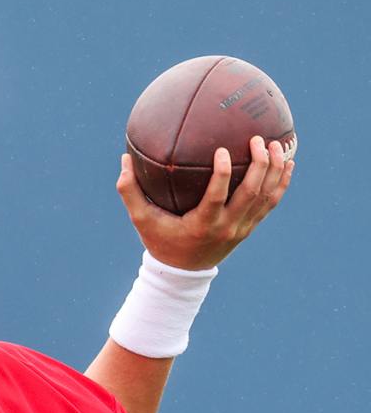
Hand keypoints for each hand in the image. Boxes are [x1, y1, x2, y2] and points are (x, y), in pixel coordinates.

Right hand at [116, 136, 294, 269]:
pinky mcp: (249, 228)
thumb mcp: (141, 220)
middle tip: (257, 140)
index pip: (217, 196)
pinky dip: (281, 183)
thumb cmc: (159, 240)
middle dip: (259, 165)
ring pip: (266, 197)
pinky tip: (287, 163)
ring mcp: (241, 228)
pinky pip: (270, 203)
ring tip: (277, 144)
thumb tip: (123, 160)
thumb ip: (130, 192)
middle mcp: (227, 226)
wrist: (182, 272)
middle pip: (251, 193)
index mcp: (202, 224)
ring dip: (275, 170)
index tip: (222, 150)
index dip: (223, 173)